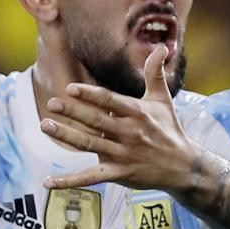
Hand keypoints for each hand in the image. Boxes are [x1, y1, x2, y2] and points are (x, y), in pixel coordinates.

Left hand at [41, 45, 197, 191]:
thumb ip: (155, 73)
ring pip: (90, 144)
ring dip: (66, 136)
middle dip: (73, 112)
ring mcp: (123, 154)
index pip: (109, 101)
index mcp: (136, 113)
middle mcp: (129, 132)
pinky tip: (48, 182)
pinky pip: (90, 177)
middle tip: (52, 103)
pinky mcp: (119, 174)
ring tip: (46, 126)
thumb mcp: (163, 100)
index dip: (90, 94)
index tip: (71, 88)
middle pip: (96, 120)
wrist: (183, 166)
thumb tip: (161, 47)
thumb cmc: (169, 129)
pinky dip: (69, 181)